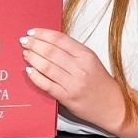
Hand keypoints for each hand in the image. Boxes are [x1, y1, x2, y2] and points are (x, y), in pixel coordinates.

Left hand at [21, 28, 137, 137]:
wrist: (113, 106)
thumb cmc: (100, 82)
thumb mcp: (91, 61)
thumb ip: (72, 51)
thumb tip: (48, 42)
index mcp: (86, 55)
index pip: (60, 39)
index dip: (43, 34)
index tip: (32, 31)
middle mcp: (80, 68)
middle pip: (51, 52)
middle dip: (34, 44)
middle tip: (24, 41)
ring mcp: (73, 84)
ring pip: (47, 67)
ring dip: (32, 58)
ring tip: (25, 53)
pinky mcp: (67, 98)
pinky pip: (47, 85)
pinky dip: (36, 77)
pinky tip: (29, 71)